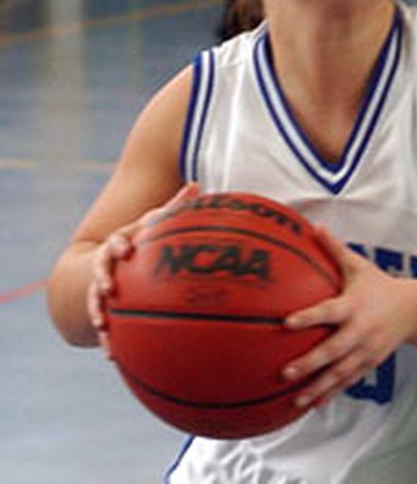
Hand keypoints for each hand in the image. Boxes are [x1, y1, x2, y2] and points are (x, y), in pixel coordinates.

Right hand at [87, 183, 199, 353]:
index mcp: (120, 245)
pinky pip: (105, 325)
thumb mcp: (155, 222)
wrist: (112, 258)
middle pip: (99, 271)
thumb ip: (174, 207)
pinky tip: (112, 356)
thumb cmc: (142, 238)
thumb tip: (196, 185)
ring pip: (96, 301)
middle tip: (107, 287)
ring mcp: (102, 288)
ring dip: (97, 313)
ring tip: (102, 326)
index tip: (126, 247)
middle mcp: (107, 266)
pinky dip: (107, 339)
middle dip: (101, 278)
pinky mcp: (106, 307)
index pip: (116, 241)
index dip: (119, 243)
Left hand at [282, 227, 416, 408]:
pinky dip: (331, 394)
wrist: (413, 310)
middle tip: (285, 372)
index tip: (286, 322)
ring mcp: (366, 350)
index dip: (308, 317)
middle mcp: (360, 331)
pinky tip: (312, 405)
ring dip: (317, 387)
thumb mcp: (359, 266)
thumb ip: (334, 249)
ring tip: (295, 400)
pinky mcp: (369, 363)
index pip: (328, 312)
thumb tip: (313, 227)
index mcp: (354, 306)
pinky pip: (348, 381)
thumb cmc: (378, 285)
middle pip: (333, 350)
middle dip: (310, 363)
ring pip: (340, 373)